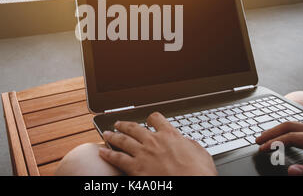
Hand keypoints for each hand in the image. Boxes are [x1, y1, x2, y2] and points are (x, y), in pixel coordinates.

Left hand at [98, 112, 217, 175]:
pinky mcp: (136, 168)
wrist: (192, 184)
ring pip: (123, 140)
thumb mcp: (200, 153)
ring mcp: (143, 154)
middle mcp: (154, 141)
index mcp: (170, 135)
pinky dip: (108, 154)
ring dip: (113, 136)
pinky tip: (102, 152)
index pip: (157, 119)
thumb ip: (189, 144)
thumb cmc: (199, 173)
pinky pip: (117, 158)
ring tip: (107, 133)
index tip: (149, 119)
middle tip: (118, 123)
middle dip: (125, 124)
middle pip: (135, 127)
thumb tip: (186, 142)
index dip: (152, 118)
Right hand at [255, 121, 302, 175]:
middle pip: (291, 126)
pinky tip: (284, 137)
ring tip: (267, 137)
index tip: (262, 148)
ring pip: (296, 124)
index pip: (292, 137)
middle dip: (272, 132)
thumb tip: (291, 170)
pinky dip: (289, 131)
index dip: (275, 142)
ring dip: (279, 130)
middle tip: (258, 140)